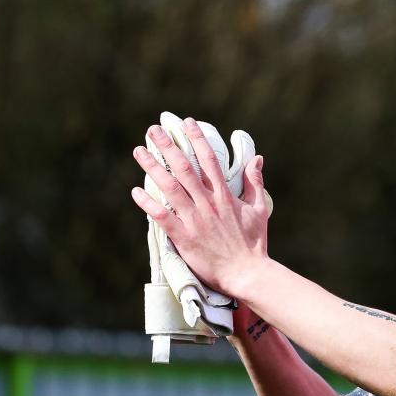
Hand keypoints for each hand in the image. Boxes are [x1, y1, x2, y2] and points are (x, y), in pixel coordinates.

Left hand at [131, 118, 270, 297]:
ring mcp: (195, 219)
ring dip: (152, 168)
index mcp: (224, 195)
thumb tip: (257, 158)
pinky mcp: (184, 237)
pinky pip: (162, 216)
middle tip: (153, 130)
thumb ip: (254, 182)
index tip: (186, 123)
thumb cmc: (253, 243)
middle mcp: (207, 203)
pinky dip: (148, 203)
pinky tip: (136, 191)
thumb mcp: (259, 209)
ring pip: (170, 187)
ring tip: (139, 152)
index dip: (197, 139)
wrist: (247, 272)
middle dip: (168, 147)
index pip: (209, 160)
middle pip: (184, 168)